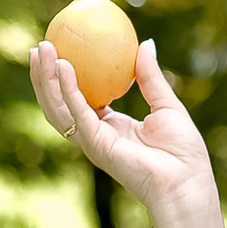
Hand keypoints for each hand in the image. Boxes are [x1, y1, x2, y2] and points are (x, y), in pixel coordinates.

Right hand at [29, 36, 216, 218]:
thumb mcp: (168, 105)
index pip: (80, 98)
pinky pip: (77, 113)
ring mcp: (93, 141)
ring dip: (45, 80)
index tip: (59, 49)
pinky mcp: (96, 144)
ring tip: (40, 52)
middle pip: (59, 103)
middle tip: (39, 47)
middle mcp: (96, 134)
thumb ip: (151, 76)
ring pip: (57, 109)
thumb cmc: (183, 151)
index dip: (66, 77)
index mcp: (112, 126)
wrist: (187, 184)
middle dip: (44, 76)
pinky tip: (64, 67)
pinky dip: (68, 90)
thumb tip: (144, 43)